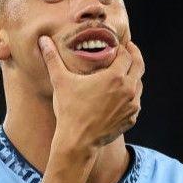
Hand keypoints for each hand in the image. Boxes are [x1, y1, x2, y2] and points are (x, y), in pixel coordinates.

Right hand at [38, 36, 143, 151]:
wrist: (77, 141)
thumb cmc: (69, 110)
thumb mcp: (60, 81)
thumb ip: (53, 58)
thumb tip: (43, 40)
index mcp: (115, 77)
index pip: (126, 55)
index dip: (123, 48)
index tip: (119, 45)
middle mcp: (128, 90)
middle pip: (139, 66)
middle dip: (134, 56)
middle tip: (129, 50)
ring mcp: (132, 106)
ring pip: (139, 85)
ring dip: (134, 76)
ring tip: (124, 72)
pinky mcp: (131, 119)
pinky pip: (136, 102)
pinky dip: (131, 95)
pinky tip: (121, 95)